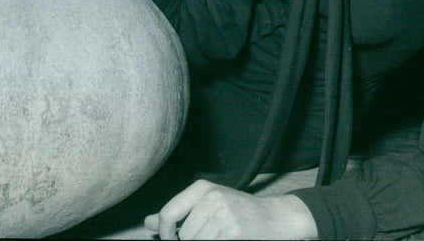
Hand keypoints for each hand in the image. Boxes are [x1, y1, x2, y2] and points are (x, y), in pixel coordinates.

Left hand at [144, 180, 318, 239]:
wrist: (275, 218)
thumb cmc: (237, 212)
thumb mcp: (206, 205)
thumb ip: (178, 213)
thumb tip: (148, 222)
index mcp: (201, 188)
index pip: (169, 212)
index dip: (166, 232)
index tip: (172, 239)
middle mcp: (211, 197)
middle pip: (184, 235)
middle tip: (212, 234)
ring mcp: (223, 214)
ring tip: (222, 236)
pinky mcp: (234, 231)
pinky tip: (229, 239)